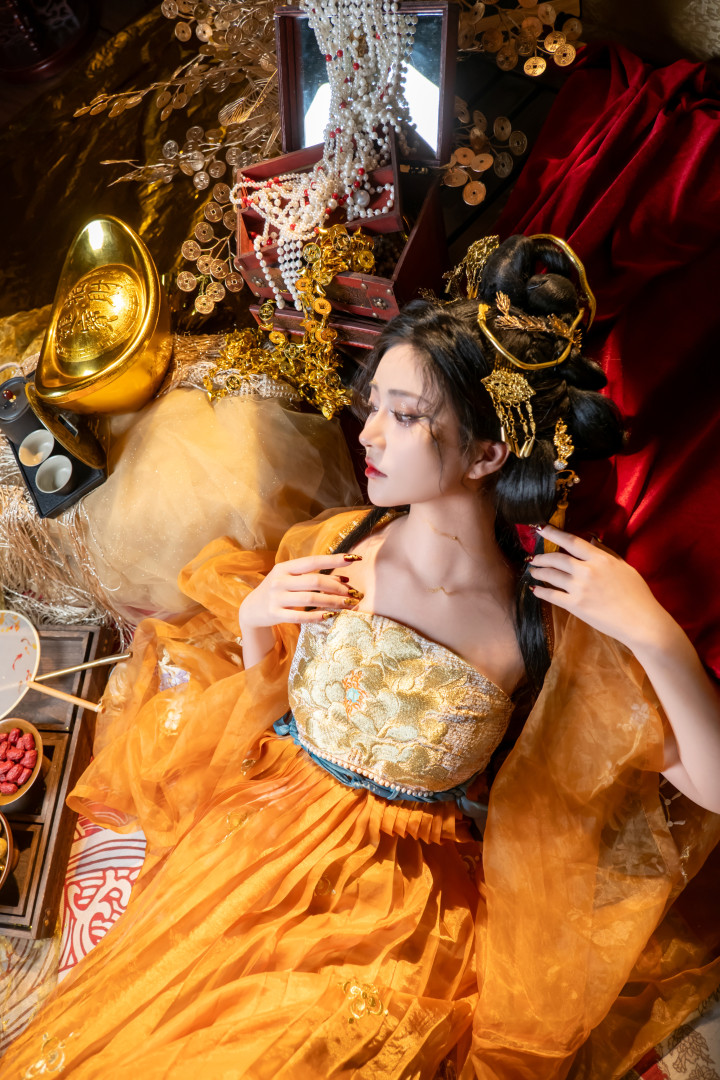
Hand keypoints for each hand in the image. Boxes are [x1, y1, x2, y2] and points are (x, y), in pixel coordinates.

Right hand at [238, 553, 361, 631]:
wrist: (251, 610)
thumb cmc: (278, 591)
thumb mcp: (290, 579)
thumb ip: (312, 577)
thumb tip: (345, 579)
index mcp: (284, 567)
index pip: (313, 561)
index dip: (333, 560)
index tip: (353, 559)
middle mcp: (279, 580)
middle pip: (314, 581)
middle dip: (337, 587)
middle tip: (354, 593)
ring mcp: (276, 598)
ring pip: (310, 599)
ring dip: (333, 602)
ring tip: (348, 605)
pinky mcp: (274, 614)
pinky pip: (300, 616)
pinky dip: (317, 616)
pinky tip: (330, 616)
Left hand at [527, 524, 673, 652]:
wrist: (641, 622)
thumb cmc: (637, 594)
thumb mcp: (624, 567)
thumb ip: (606, 552)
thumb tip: (591, 539)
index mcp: (600, 559)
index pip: (572, 541)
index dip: (553, 533)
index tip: (540, 529)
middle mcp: (587, 571)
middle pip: (557, 558)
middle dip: (542, 557)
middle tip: (533, 557)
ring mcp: (579, 588)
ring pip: (552, 575)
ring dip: (539, 572)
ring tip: (533, 571)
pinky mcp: (575, 605)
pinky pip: (552, 596)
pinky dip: (541, 591)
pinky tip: (535, 589)